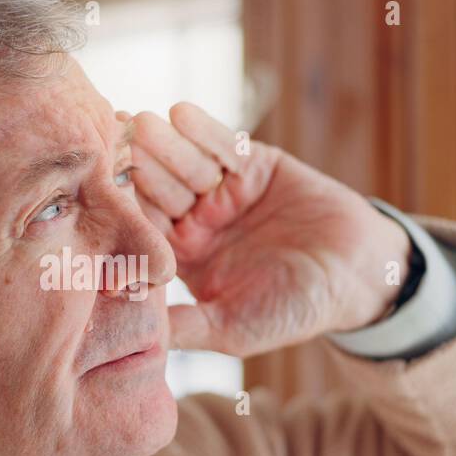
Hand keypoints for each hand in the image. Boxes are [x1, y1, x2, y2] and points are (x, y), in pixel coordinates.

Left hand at [126, 103, 412, 357]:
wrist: (359, 276)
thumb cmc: (295, 311)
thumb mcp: (234, 329)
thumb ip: (187, 328)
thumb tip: (137, 342)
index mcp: (182, 259)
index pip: (146, 232)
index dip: (124, 215)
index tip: (96, 197)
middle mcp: (196, 223)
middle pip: (159, 192)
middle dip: (137, 170)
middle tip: (107, 146)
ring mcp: (222, 192)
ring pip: (186, 165)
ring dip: (163, 145)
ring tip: (139, 123)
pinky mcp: (253, 165)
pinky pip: (224, 146)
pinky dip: (204, 131)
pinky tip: (181, 113)